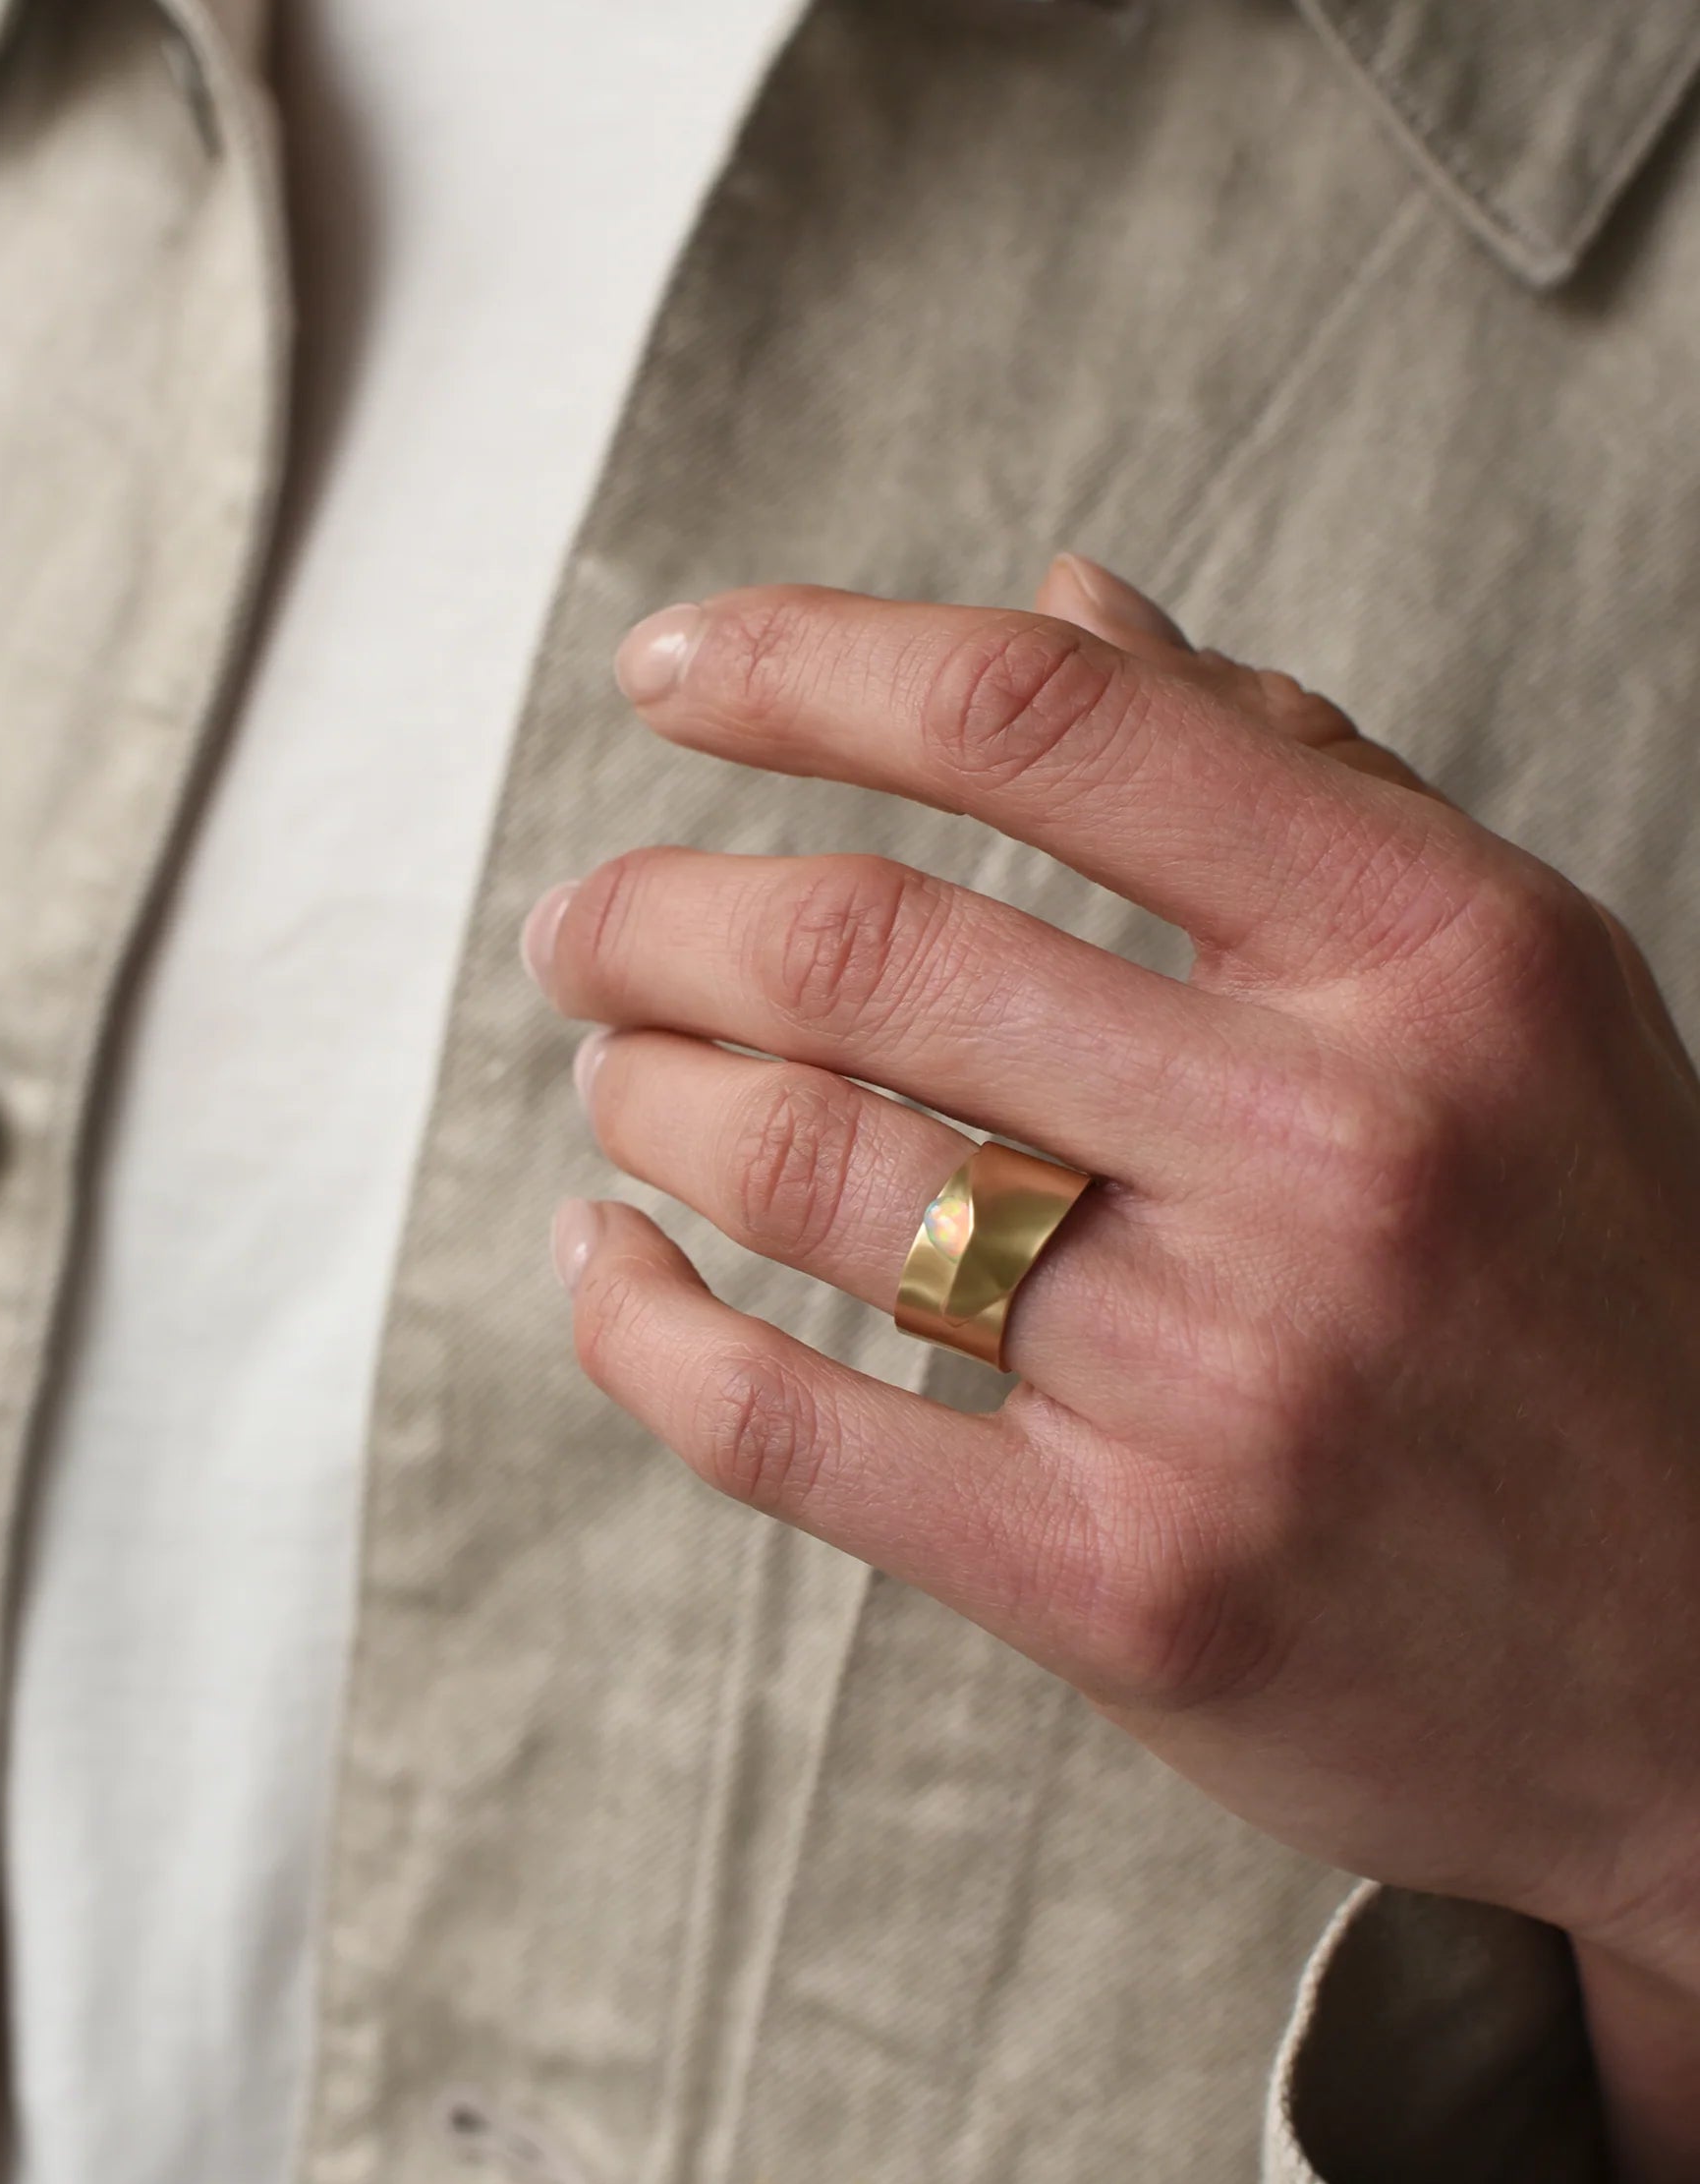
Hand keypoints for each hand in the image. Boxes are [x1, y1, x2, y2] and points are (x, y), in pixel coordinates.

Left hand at [522, 558, 1699, 2183]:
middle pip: (872, 945)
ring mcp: (1224, 1381)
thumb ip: (1294, 778)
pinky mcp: (1124, 1586)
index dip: (807, 665)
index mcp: (1433, 958)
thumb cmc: (1600, 1288)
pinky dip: (639, 1324)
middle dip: (655, 915)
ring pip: (805, 1165)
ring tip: (619, 1076)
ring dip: (647, 1097)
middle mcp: (1332, 1149)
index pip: (1045, 720)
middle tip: (585, 927)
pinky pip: (783, 1426)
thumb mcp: (1518, 990)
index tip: (672, 669)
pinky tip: (607, 1265)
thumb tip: (1059, 597)